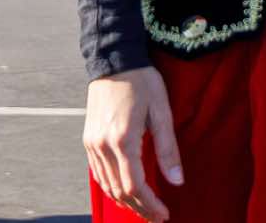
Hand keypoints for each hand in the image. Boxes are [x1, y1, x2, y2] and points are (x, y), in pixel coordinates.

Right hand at [84, 67, 179, 220]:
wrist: (114, 59)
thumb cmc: (141, 81)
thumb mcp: (161, 111)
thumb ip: (168, 148)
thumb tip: (177, 180)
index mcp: (122, 139)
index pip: (135, 187)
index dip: (150, 205)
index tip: (165, 213)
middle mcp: (102, 145)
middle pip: (119, 191)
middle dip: (139, 209)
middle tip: (157, 217)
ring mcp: (92, 143)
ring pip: (106, 186)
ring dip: (125, 202)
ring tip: (144, 209)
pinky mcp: (88, 139)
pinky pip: (98, 174)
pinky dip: (111, 189)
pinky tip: (124, 192)